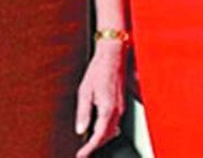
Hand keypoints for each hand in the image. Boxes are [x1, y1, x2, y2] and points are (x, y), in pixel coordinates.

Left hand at [75, 41, 125, 156]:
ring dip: (101, 138)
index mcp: (108, 108)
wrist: (112, 55)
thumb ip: (83, 112)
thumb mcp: (85, 90)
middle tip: (83, 151)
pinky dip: (106, 129)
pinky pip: (115, 122)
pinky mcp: (121, 103)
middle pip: (107, 136)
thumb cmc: (98, 69)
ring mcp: (121, 107)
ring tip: (88, 143)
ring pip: (112, 130)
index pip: (99, 136)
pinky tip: (98, 129)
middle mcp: (118, 110)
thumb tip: (80, 129)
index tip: (81, 155)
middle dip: (95, 145)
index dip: (89, 148)